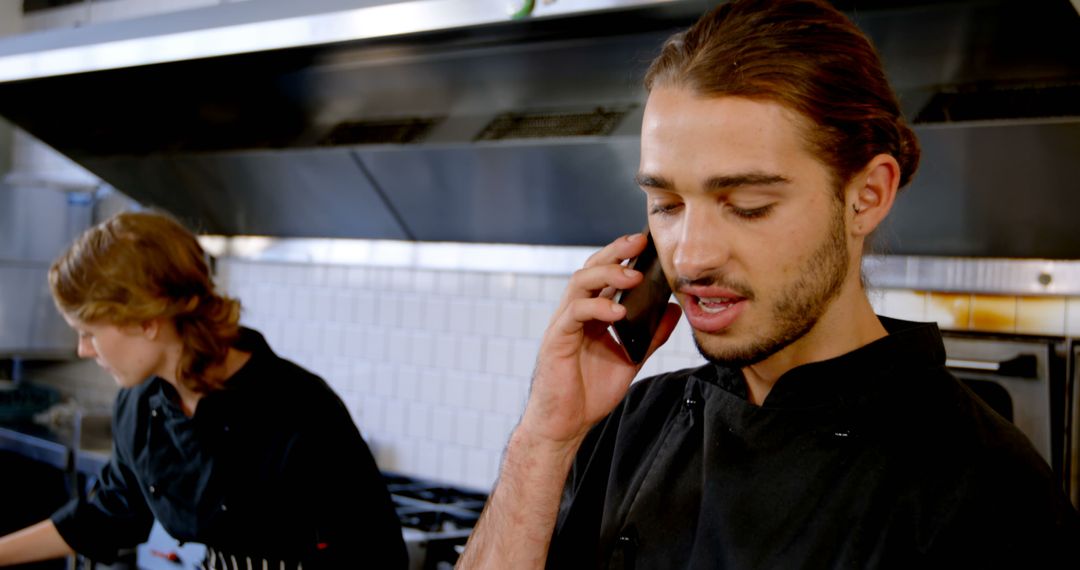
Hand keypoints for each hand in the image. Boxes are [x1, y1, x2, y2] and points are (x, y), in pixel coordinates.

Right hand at [519, 233, 681, 446]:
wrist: (566, 425)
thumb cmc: (590, 393)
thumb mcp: (631, 359)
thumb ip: (651, 335)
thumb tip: (674, 309)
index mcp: (592, 315)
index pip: (604, 274)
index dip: (622, 255)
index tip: (646, 242)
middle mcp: (576, 314)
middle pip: (590, 268)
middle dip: (614, 252)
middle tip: (639, 242)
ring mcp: (564, 325)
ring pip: (579, 283)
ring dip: (607, 274)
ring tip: (633, 276)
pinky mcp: (556, 341)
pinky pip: (574, 314)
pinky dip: (596, 308)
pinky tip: (618, 312)